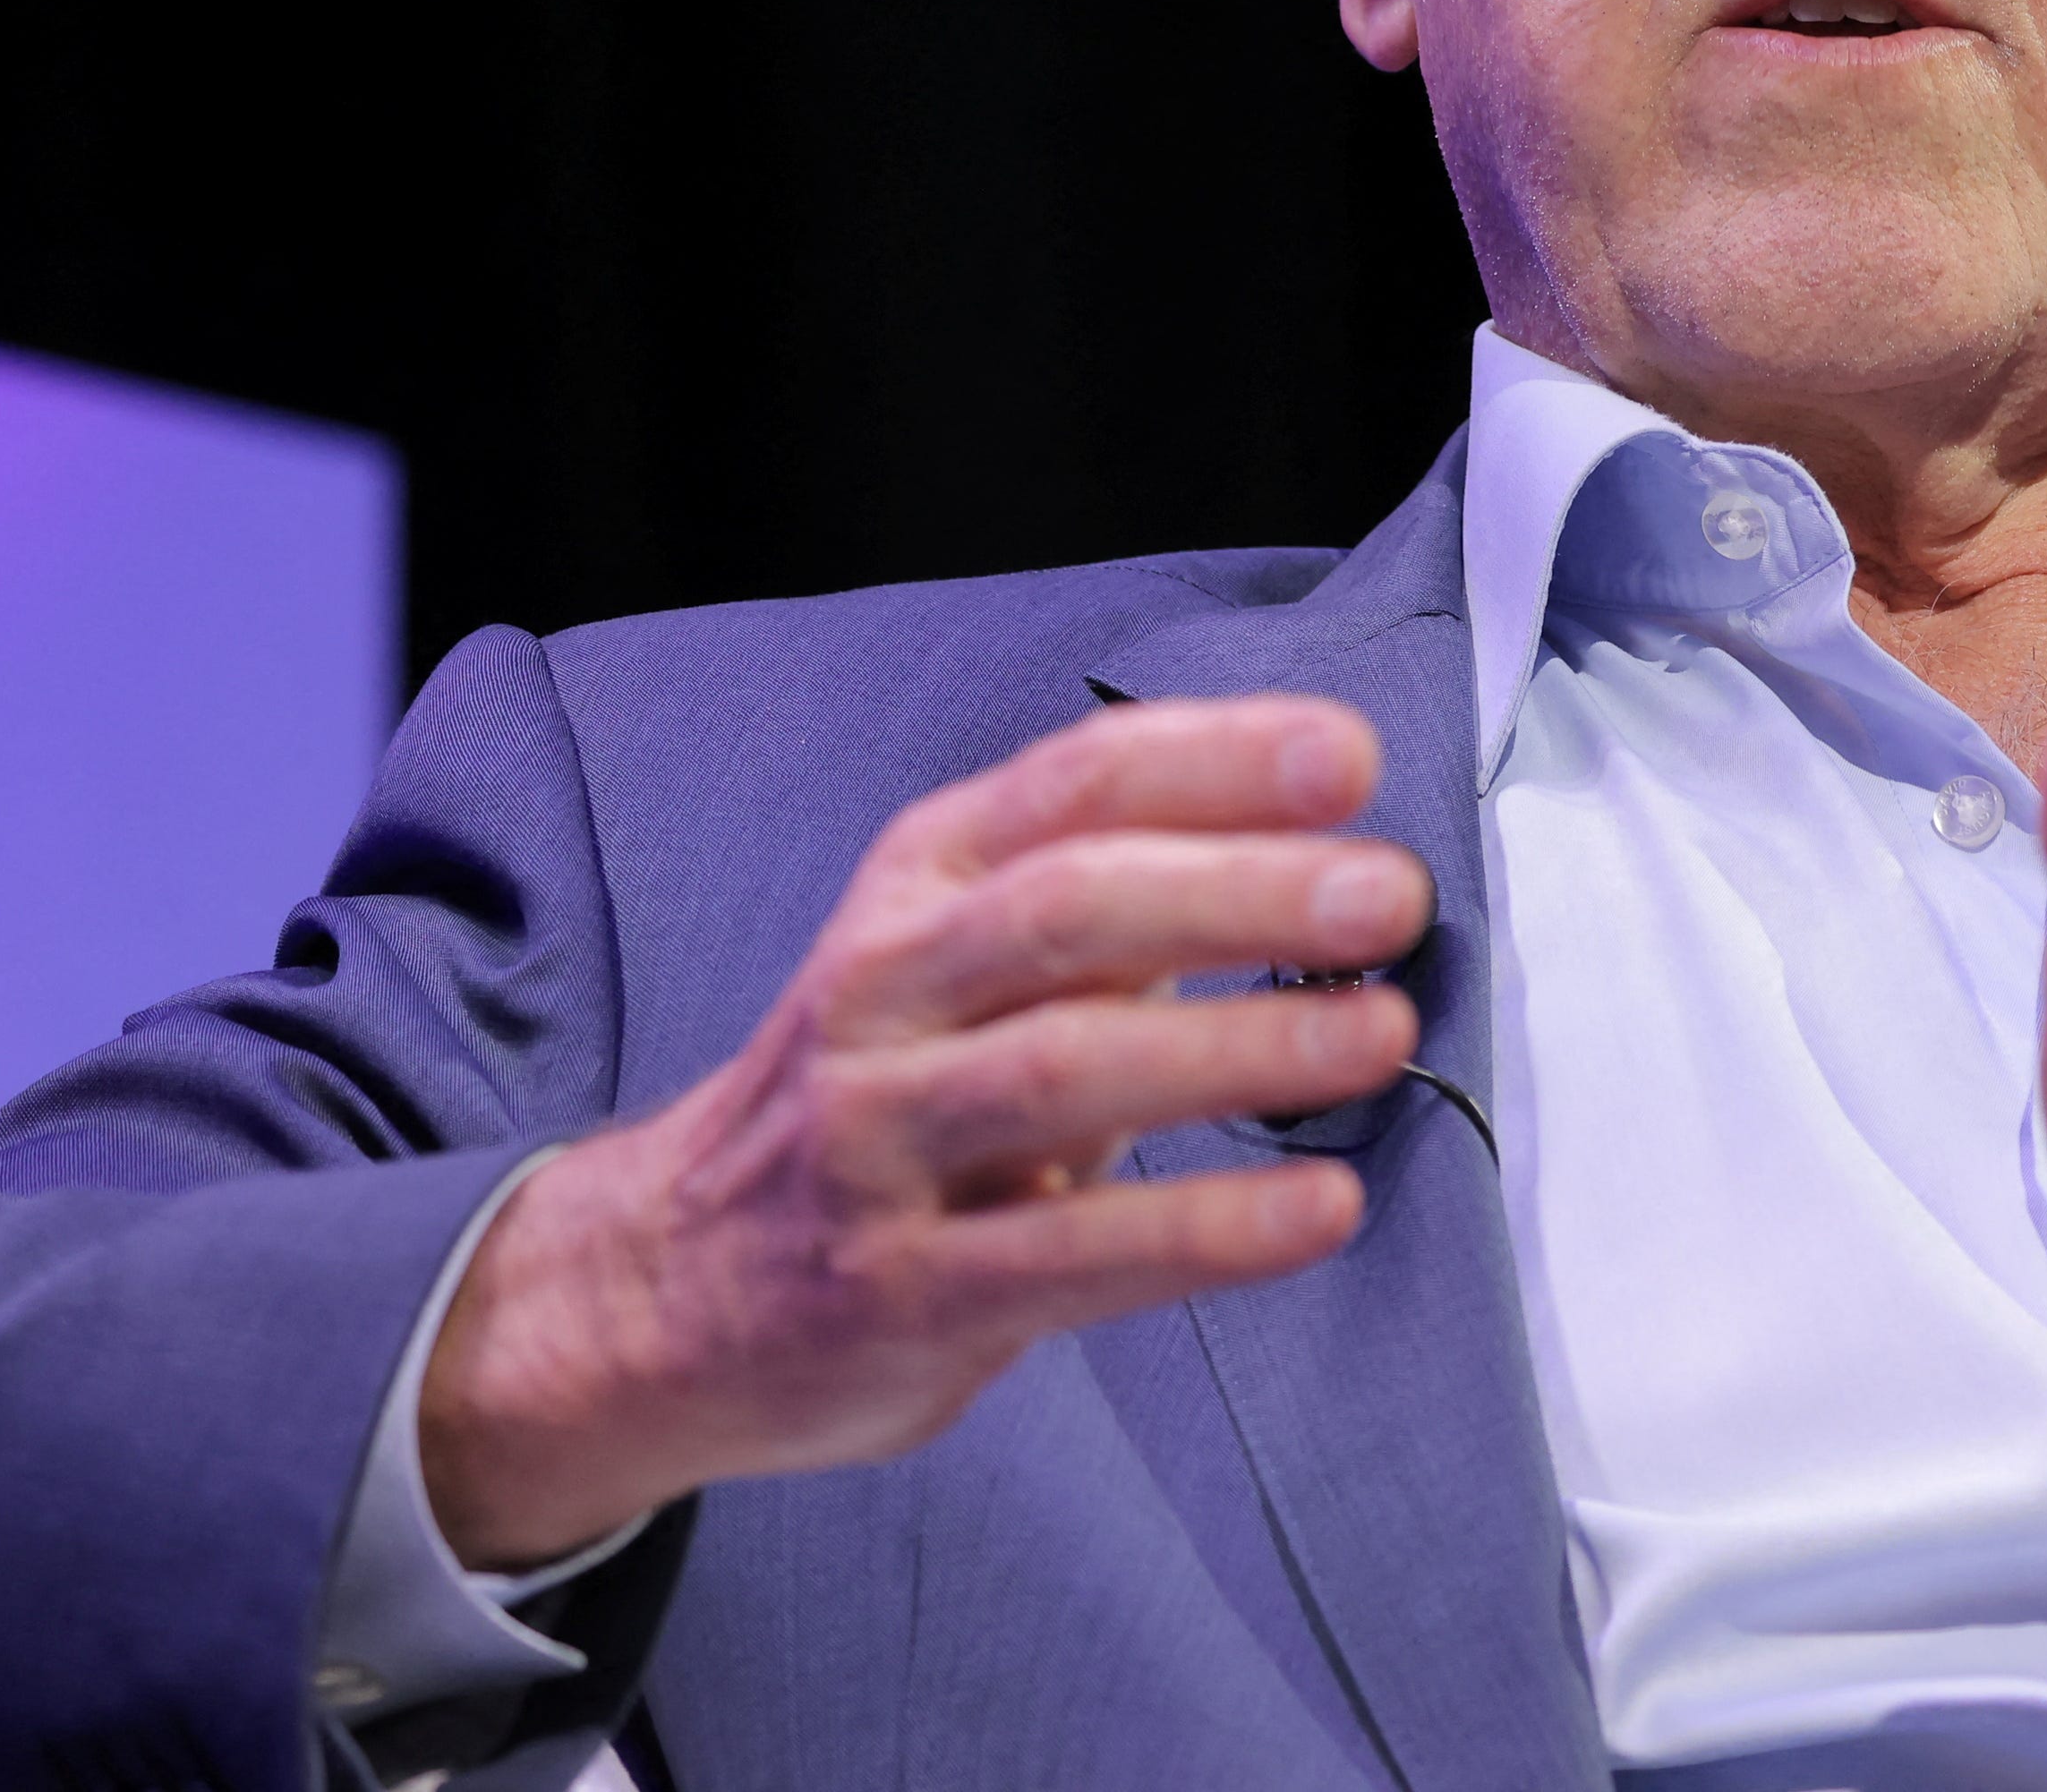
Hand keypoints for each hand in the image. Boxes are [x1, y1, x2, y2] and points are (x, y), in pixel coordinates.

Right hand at [419, 693, 1433, 1565]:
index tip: (1350, 756)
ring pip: (1063, 1070)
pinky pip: (1067, 1257)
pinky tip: (1319, 1209)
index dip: (1214, 760)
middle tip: (1387, 895)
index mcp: (917, 885)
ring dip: (1238, 1048)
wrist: (659, 1287)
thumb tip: (1327, 848)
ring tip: (1380, 1033)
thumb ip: (1112, 900)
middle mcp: (885, 991)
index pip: (1071, 785)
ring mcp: (878, 1142)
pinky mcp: (899, 1290)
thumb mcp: (956, 961)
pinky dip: (1205, 1228)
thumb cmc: (874, 1097)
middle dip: (1240, 889)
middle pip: (1068, 909)